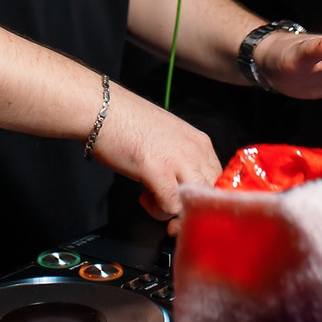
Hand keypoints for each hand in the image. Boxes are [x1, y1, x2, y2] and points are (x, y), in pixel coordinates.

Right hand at [86, 87, 221, 235]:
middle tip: (172, 211)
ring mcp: (178, 159)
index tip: (186, 204)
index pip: (219, 181)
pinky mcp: (158, 170)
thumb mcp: (168, 138)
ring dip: (177, 212)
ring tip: (156, 202)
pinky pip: (172, 206)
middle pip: (212, 194)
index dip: (203, 198)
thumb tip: (183, 186)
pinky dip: (159, 211)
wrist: (102, 110)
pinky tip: (144, 197)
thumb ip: (182, 159)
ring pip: (196, 202)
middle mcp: (195, 150)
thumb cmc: (127, 122)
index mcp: (199, 142)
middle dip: (193, 210)